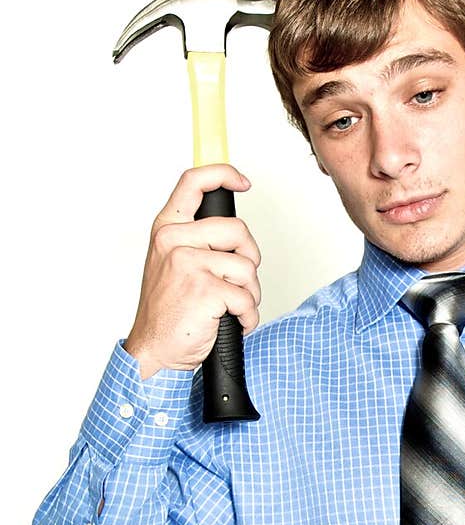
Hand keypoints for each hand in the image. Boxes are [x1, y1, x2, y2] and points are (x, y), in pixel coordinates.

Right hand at [123, 165, 261, 378]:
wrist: (155, 351)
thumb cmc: (168, 311)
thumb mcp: (171, 263)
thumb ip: (195, 239)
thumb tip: (233, 229)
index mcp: (166, 229)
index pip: (194, 182)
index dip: (223, 174)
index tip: (243, 181)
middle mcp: (174, 241)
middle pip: (238, 230)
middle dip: (249, 258)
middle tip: (239, 281)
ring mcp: (188, 264)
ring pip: (247, 267)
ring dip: (249, 294)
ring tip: (230, 308)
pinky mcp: (205, 290)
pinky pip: (246, 298)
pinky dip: (247, 317)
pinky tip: (232, 322)